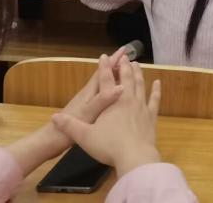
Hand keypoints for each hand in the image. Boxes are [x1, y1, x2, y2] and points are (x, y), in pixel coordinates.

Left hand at [4, 52, 124, 174]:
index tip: (124, 49)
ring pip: (103, 85)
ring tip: (125, 73)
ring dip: (113, 77)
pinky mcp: (86, 112)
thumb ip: (102, 100)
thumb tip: (120, 86)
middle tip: (128, 58)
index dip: (113, 60)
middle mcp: (88, 95)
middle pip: (103, 76)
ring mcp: (86, 103)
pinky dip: (111, 91)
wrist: (49, 143)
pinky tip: (115, 97)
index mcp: (89, 93)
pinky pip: (103, 95)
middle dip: (115, 66)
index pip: (102, 72)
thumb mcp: (87, 115)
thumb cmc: (66, 130)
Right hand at [52, 57, 162, 177]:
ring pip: (141, 85)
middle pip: (127, 78)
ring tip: (137, 65)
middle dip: (124, 67)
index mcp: (112, 102)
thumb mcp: (84, 137)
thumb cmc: (108, 146)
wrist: (134, 156)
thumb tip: (54, 117)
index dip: (104, 68)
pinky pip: (155, 99)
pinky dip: (156, 90)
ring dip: (139, 74)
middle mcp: (128, 100)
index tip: (104, 56)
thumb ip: (70, 126)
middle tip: (124, 57)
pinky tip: (158, 83)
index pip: (106, 80)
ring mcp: (142, 107)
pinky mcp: (151, 116)